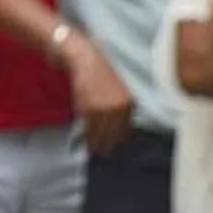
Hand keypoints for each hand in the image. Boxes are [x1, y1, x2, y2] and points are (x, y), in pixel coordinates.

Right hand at [60, 31, 133, 155]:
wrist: (84, 59)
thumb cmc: (98, 73)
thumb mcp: (115, 91)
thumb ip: (117, 109)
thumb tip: (114, 130)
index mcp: (129, 104)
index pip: (125, 131)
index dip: (116, 141)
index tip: (110, 147)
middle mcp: (120, 108)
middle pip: (114, 135)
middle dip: (107, 145)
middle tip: (101, 153)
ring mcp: (106, 109)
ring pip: (101, 134)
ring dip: (96, 144)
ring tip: (92, 150)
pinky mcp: (91, 109)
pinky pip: (89, 128)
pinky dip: (86, 136)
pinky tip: (84, 140)